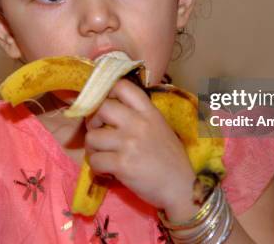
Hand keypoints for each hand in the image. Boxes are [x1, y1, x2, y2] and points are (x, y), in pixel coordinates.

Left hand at [84, 79, 198, 219]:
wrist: (181, 187)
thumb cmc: (171, 159)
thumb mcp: (160, 127)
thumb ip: (140, 116)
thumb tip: (111, 109)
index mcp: (149, 112)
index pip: (123, 86)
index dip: (107, 91)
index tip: (104, 104)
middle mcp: (138, 123)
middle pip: (101, 108)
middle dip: (93, 120)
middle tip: (98, 132)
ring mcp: (129, 143)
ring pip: (92, 137)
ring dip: (92, 148)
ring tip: (102, 155)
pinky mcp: (122, 164)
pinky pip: (94, 160)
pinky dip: (96, 167)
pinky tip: (106, 170)